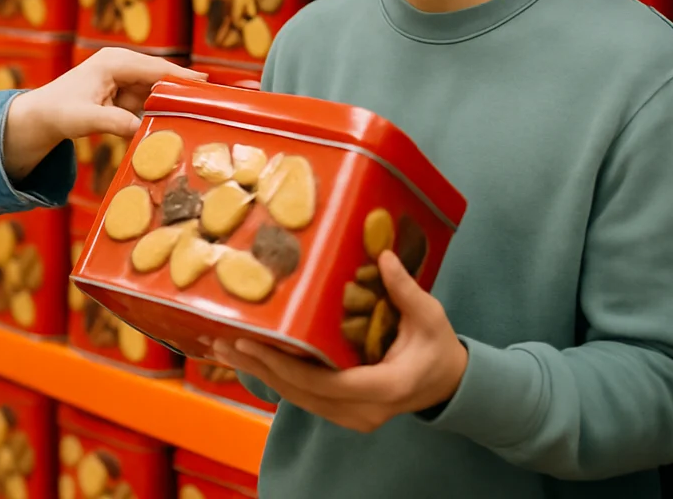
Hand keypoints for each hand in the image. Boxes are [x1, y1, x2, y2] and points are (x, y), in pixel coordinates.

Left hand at [1, 48, 203, 180]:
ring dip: (174, 102)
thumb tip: (139, 128)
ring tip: (201, 114)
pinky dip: (161, 110)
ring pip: (158, 89)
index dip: (181, 76)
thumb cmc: (58, 112)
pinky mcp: (124, 91)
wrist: (41, 115)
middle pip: (162, 76)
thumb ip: (113, 122)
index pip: (155, 68)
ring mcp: (124, 77)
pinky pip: (149, 100)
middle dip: (184, 88)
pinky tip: (177, 122)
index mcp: (113, 62)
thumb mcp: (84, 119)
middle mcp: (122, 64)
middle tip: (213, 101)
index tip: (206, 84)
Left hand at [211, 250, 466, 433]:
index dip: (286, 365)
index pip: (327, 382)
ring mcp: (353, 416)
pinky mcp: (344, 412)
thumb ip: (405, 289)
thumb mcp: (429, 316)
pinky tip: (253, 360)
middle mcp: (364, 410)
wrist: (449, 382)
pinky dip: (277, 379)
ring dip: (262, 375)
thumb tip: (383, 255)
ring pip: (298, 399)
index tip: (254, 343)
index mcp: (386, 386)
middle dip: (260, 368)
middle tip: (223, 342)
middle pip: (302, 393)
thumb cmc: (438, 347)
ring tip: (226, 350)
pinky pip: (305, 398)